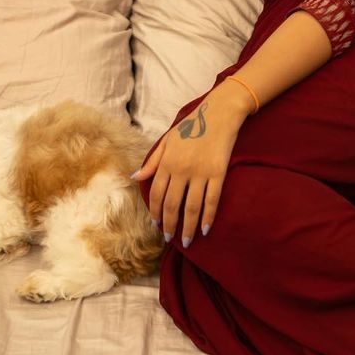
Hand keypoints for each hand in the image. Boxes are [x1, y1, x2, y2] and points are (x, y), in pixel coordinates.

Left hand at [133, 82, 250, 246]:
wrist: (219, 113)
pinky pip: (212, 200)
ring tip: (185, 241)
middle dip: (170, 225)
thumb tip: (135, 177)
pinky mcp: (218, 173)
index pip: (158, 194)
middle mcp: (182, 169)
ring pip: (192, 207)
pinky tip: (206, 229)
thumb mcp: (168, 140)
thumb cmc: (192, 125)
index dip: (156, 212)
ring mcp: (201, 172)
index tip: (157, 225)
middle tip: (169, 238)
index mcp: (167, 162)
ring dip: (188, 227)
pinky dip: (208, 217)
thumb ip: (152, 161)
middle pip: (173, 204)